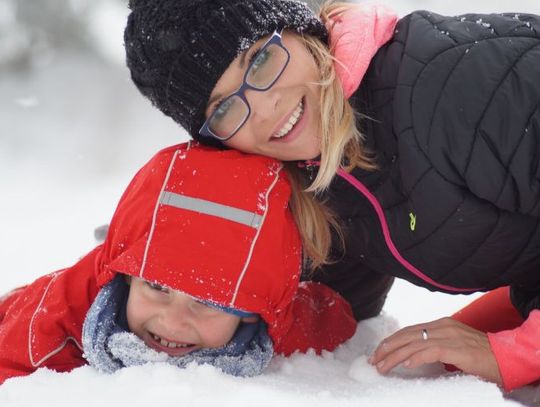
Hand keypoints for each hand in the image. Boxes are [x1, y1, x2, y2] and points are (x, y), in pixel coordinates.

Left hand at [368, 317, 501, 384]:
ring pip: (414, 344)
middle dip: (387, 347)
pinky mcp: (457, 349)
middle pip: (407, 335)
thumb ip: (435, 346)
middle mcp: (442, 327)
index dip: (391, 341)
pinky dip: (416, 357)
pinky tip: (406, 364)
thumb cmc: (481, 354)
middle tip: (373, 360)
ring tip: (383, 366)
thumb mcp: (453, 345)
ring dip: (395, 356)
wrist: (506, 356)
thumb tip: (414, 355)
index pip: (409, 330)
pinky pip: (431, 351)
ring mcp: (449, 336)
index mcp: (440, 324)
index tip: (378, 352)